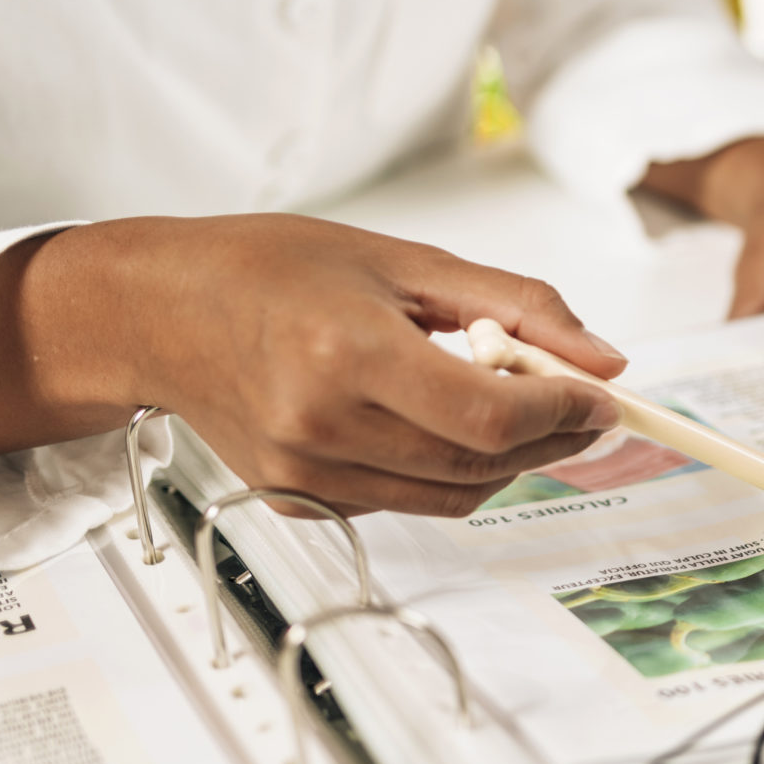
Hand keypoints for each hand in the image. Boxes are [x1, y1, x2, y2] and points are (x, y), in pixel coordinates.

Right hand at [0, 215, 626, 514]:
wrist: (157, 314)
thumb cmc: (269, 270)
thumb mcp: (401, 260)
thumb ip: (516, 306)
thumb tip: (605, 358)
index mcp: (347, 353)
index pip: (489, 415)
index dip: (562, 411)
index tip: (600, 396)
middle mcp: (320, 426)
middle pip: (481, 462)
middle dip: (550, 436)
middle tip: (579, 401)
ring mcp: (305, 474)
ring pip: (454, 495)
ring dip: (506, 460)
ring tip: (514, 406)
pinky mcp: (297, 502)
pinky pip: (407, 502)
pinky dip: (447, 470)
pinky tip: (436, 421)